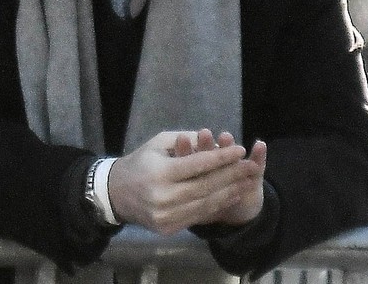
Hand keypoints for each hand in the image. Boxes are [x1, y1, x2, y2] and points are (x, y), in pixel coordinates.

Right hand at [107, 130, 263, 233]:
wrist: (116, 194)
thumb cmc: (140, 163)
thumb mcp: (157, 144)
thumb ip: (185, 140)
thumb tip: (214, 142)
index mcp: (160, 172)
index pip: (197, 164)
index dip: (221, 157)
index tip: (240, 149)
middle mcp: (163, 196)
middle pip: (206, 186)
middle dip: (233, 175)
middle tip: (252, 166)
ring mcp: (166, 215)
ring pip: (206, 204)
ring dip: (230, 192)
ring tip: (248, 181)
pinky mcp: (168, 228)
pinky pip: (199, 216)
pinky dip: (217, 206)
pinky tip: (231, 196)